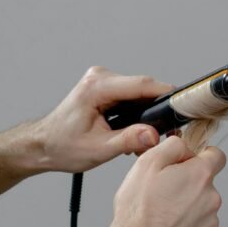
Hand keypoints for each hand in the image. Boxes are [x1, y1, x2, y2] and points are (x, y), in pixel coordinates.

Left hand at [34, 66, 173, 172]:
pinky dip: (138, 113)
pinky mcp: (106, 88)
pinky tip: (136, 132)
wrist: (43, 145)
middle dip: (158, 110)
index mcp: (97, 87)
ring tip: (148, 138)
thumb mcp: (98, 149)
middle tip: (169, 133)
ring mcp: (103, 81)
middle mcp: (100, 77)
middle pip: (144, 88)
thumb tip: (154, 135)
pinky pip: (131, 96)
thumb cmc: (62, 146)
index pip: (142, 85)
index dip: (166, 95)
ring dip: (147, 113)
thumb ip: (128, 141)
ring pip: (139, 93)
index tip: (184, 107)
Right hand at [100, 136, 225, 226]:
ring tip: (162, 212)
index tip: (185, 163)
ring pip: (202, 205)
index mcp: (200, 175)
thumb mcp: (147, 163)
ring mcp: (210, 222)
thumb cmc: (139, 210)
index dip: (200, 155)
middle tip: (162, 190)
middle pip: (205, 182)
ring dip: (187, 204)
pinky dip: (186, 224)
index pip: (217, 156)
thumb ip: (172, 146)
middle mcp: (212, 198)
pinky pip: (199, 225)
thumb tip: (184, 147)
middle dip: (188, 182)